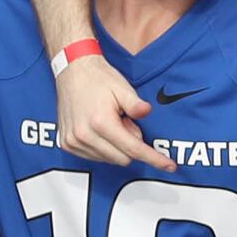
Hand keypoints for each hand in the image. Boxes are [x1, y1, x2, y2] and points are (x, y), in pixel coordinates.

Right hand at [55, 53, 170, 169]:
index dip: (154, 158)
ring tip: (111, 122)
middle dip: (131, 145)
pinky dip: (104, 148)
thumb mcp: (122, 88)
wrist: (72, 70)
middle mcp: (84, 135)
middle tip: (126, 121)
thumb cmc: (99, 78)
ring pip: (109, 159)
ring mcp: (73, 141)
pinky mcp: (67, 144)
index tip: (170, 166)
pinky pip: (95, 157)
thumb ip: (136, 105)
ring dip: (116, 146)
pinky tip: (100, 129)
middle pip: (122, 158)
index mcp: (100, 122)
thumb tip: (147, 112)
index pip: (133, 149)